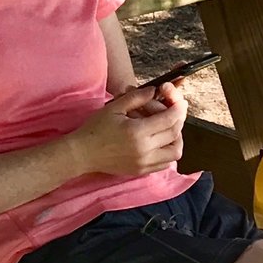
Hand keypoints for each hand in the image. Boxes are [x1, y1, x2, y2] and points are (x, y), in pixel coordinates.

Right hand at [67, 81, 186, 179]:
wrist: (82, 153)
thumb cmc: (95, 128)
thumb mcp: (114, 107)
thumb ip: (136, 97)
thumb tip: (154, 90)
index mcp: (137, 131)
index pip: (168, 119)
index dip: (177, 108)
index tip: (180, 102)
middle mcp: (144, 149)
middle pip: (174, 134)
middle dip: (178, 120)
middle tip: (175, 112)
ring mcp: (144, 163)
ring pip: (174, 152)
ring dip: (177, 139)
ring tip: (169, 129)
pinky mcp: (142, 171)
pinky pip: (165, 163)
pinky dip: (168, 152)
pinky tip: (160, 143)